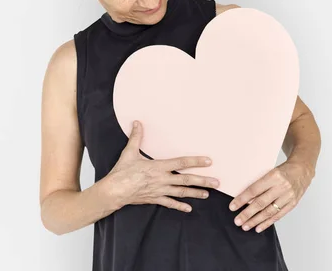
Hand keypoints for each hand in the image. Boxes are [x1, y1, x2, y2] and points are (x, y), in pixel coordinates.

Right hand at [106, 120, 220, 211]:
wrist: (114, 191)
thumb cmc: (122, 171)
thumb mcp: (129, 152)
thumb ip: (136, 137)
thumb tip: (137, 123)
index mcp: (158, 167)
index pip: (181, 163)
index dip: (196, 161)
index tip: (209, 161)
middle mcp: (162, 179)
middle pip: (186, 180)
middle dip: (203, 181)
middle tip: (217, 182)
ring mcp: (160, 191)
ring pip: (181, 192)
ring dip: (196, 193)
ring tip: (207, 194)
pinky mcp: (155, 199)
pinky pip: (170, 203)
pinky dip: (179, 206)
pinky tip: (188, 208)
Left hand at [228, 159, 313, 232]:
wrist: (302, 170)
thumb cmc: (282, 170)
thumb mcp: (269, 171)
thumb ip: (258, 183)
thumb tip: (244, 197)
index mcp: (273, 176)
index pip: (254, 190)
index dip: (242, 199)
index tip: (232, 207)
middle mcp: (281, 187)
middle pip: (261, 203)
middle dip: (247, 214)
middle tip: (237, 221)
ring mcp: (288, 197)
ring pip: (269, 212)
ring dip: (256, 221)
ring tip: (246, 226)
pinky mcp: (293, 204)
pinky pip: (278, 215)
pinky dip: (268, 222)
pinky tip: (259, 227)